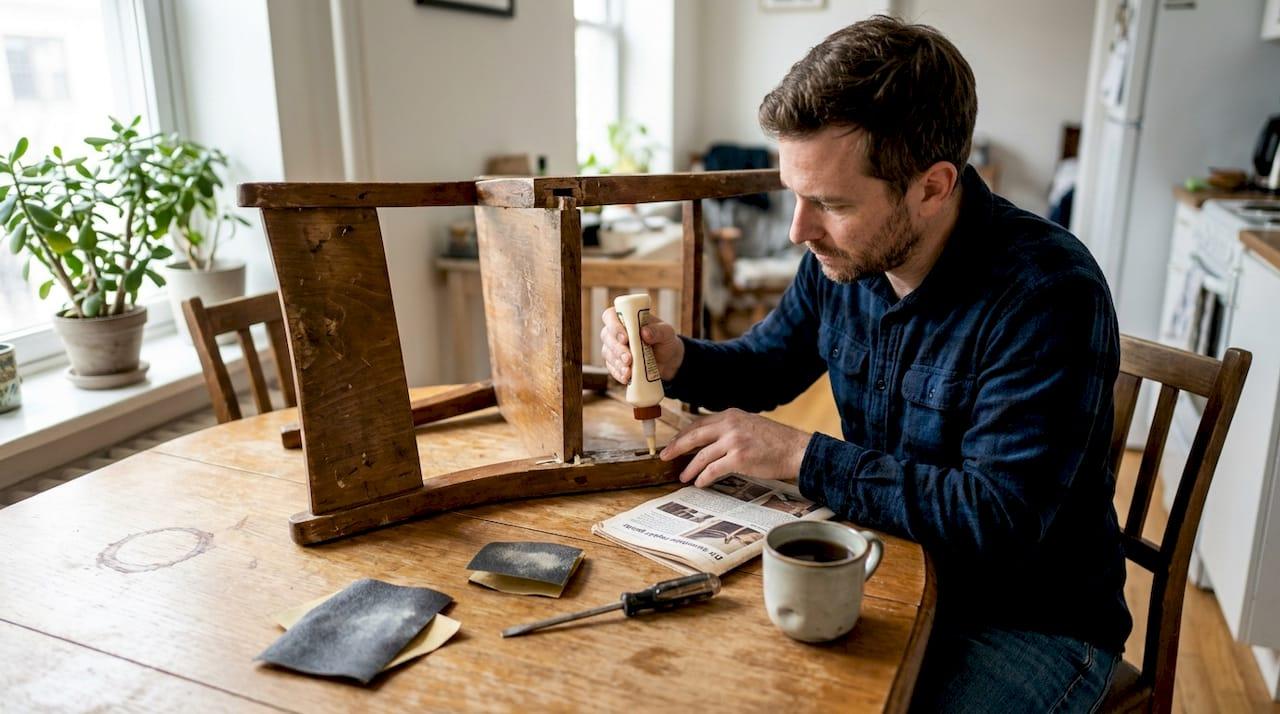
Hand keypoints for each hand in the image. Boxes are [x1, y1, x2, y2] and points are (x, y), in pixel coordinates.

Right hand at [600, 307, 683, 383]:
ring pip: (607, 353)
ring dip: (617, 363)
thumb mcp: (666, 333)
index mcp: (625, 317)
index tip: (625, 338)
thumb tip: (645, 332)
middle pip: (607, 336)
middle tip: (628, 358)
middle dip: (617, 349)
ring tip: (629, 371)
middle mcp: (615, 331)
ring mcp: (613, 347)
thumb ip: (657, 331)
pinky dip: (618, 373)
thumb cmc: (664, 340)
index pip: (610, 316)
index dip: (614, 326)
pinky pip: (611, 368)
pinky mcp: (614, 363)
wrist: (667, 359)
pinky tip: (626, 378)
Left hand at [660, 409, 811, 486]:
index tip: (674, 443)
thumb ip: (730, 428)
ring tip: (683, 476)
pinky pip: (713, 469)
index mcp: (731, 414)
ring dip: (690, 468)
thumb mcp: (749, 424)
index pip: (699, 423)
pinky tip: (700, 482)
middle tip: (665, 456)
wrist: (795, 449)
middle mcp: (730, 425)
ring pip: (702, 455)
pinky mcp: (739, 458)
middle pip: (694, 436)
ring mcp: (734, 441)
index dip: (683, 434)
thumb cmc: (775, 441)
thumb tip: (708, 440)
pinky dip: (704, 477)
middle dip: (677, 447)